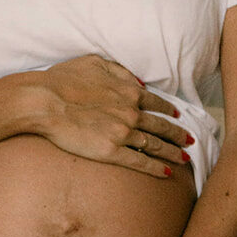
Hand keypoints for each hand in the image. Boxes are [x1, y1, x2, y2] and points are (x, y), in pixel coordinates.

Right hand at [14, 54, 192, 178]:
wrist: (45, 101)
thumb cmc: (63, 79)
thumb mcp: (94, 62)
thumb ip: (119, 71)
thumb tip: (138, 81)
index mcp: (128, 91)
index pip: (156, 102)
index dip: (169, 109)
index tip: (178, 115)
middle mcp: (131, 113)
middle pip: (161, 126)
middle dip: (178, 134)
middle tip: (190, 141)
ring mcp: (123, 134)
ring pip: (155, 145)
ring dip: (172, 152)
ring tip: (185, 159)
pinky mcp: (111, 152)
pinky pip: (140, 162)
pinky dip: (156, 168)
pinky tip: (167, 173)